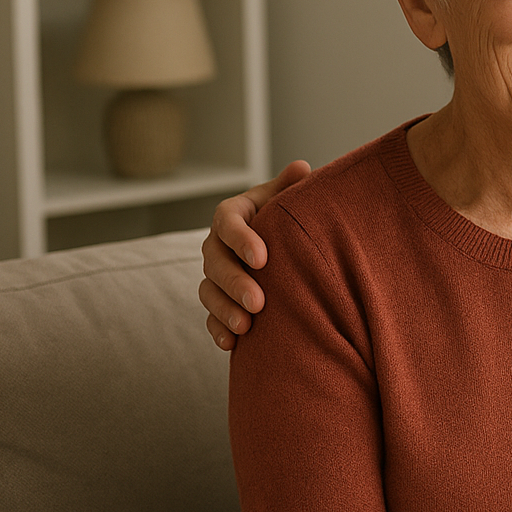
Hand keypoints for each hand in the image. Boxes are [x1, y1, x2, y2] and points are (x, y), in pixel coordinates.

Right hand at [200, 160, 310, 349]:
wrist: (283, 246)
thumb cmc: (286, 218)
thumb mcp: (287, 199)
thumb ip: (291, 187)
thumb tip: (302, 168)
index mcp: (233, 214)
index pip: (227, 222)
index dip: (241, 239)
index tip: (263, 257)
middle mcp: (216, 244)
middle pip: (214, 262)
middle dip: (235, 283)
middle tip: (259, 302)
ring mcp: (214, 274)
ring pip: (208, 291)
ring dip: (225, 310)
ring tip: (247, 326)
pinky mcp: (218, 300)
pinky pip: (209, 316)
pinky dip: (218, 330)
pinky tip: (232, 344)